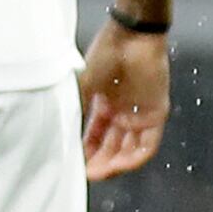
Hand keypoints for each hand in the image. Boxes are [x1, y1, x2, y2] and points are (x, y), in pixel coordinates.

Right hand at [77, 22, 171, 179]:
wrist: (131, 36)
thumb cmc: (104, 54)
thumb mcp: (81, 86)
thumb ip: (74, 111)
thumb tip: (55, 134)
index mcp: (105, 104)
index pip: (95, 137)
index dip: (85, 153)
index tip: (73, 166)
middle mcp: (123, 112)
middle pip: (112, 147)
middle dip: (99, 163)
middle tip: (85, 175)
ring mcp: (140, 114)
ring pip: (128, 149)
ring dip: (114, 164)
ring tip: (99, 173)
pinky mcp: (157, 114)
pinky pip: (148, 145)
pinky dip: (134, 158)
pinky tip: (119, 166)